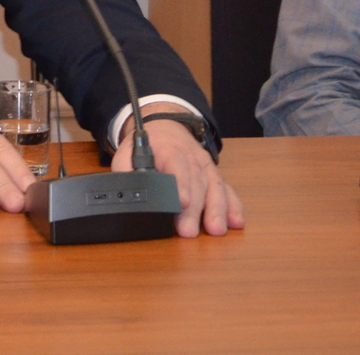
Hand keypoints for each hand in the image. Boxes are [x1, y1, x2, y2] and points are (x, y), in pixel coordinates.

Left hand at [112, 106, 243, 237]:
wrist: (166, 127)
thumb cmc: (147, 146)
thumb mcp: (127, 152)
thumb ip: (125, 171)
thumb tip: (123, 191)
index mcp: (168, 148)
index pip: (176, 164)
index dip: (180, 184)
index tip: (182, 203)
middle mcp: (191, 157)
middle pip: (196, 182)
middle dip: (195, 209)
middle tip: (189, 231)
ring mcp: (205, 166)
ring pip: (215, 187)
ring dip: (217, 210)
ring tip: (216, 230)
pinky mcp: (214, 175)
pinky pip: (227, 189)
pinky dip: (233, 206)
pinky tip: (236, 222)